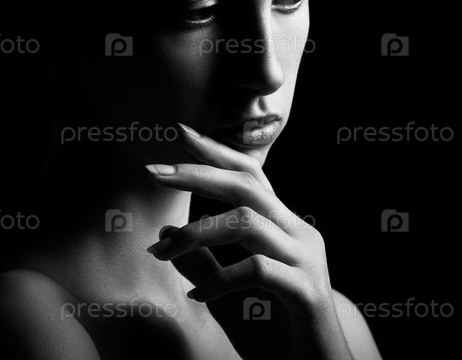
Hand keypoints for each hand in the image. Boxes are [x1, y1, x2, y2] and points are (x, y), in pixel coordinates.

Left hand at [144, 123, 352, 359]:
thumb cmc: (275, 329)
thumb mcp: (228, 291)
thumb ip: (202, 261)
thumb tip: (164, 232)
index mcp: (285, 227)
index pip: (252, 175)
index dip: (217, 151)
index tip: (181, 132)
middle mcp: (299, 233)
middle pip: (249, 185)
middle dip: (198, 174)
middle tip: (155, 173)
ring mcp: (305, 259)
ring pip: (248, 222)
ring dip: (197, 232)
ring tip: (163, 252)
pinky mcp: (305, 290)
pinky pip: (258, 271)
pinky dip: (220, 280)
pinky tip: (198, 297)